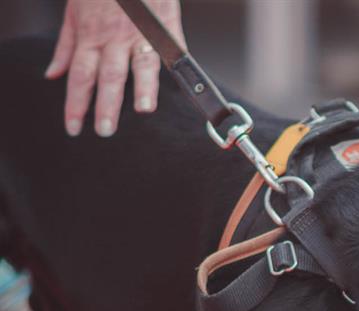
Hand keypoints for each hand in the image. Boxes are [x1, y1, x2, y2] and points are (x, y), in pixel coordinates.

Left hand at [45, 0, 184, 137]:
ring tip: (143, 110)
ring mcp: (140, 32)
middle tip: (105, 130)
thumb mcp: (73, 12)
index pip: (79, 77)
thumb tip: (53, 74)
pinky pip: (171, 48)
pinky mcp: (164, 25)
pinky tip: (186, 82)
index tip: (74, 128)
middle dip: (106, 105)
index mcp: (89, 36)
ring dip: (142, 87)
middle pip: (108, 75)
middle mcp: (113, 38)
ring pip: (140, 63)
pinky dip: (177, 64)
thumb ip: (65, 46)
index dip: (75, 104)